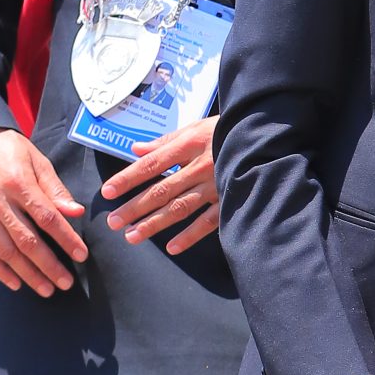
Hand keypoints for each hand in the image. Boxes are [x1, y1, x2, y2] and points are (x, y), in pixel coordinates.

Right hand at [0, 126, 87, 294]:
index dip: (66, 239)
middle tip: (66, 282)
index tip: (81, 255)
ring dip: (27, 274)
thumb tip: (76, 212)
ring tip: (46, 289)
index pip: (46, 218)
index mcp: (19, 184)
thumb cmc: (11, 151)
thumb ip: (56, 189)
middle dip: (48, 265)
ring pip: (5, 251)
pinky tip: (16, 283)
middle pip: (26, 240)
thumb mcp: (38, 161)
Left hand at [101, 116, 220, 253]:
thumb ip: (166, 140)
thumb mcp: (197, 127)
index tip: (107, 192)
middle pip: (161, 190)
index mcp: (190, 144)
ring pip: (181, 208)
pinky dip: (191, 235)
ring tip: (131, 237)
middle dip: (135, 207)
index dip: (128, 178)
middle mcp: (200, 166)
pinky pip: (210, 221)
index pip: (152, 164)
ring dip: (155, 224)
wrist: (267, 134)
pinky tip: (172, 247)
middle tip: (113, 222)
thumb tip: (136, 150)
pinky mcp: (231, 198)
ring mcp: (216, 184)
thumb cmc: (228, 129)